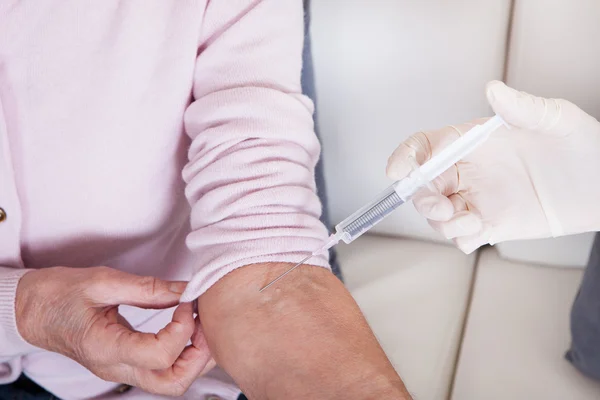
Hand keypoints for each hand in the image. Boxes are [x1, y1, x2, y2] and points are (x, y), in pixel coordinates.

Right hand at [15, 266, 212, 396]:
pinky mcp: (126, 365)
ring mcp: (121, 371)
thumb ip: (148, 288)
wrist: (32, 311)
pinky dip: (183, 354)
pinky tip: (186, 327)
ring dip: (194, 357)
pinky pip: (163, 371)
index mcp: (106, 347)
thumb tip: (186, 289)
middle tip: (203, 321)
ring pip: (171, 383)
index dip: (183, 327)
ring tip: (198, 323)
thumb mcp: (101, 281)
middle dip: (199, 355)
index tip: (187, 301)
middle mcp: (115, 368)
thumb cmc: (58, 294)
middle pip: (173, 383)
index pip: (159, 355)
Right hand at [387, 81, 599, 252]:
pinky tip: (480, 231)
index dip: (407, 156)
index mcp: (474, 141)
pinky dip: (460, 237)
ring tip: (469, 221)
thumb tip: (493, 89)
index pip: (427, 145)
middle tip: (439, 208)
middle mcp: (469, 169)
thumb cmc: (582, 146)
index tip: (398, 171)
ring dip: (442, 222)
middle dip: (421, 198)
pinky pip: (460, 235)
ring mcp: (477, 198)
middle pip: (424, 184)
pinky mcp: (490, 224)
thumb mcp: (557, 120)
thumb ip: (522, 107)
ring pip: (437, 214)